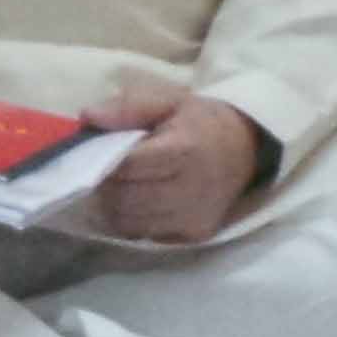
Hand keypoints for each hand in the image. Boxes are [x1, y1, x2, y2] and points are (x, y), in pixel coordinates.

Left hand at [78, 79, 262, 243]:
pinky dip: (132, 221)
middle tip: (106, 172)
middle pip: (124, 197)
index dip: (104, 161)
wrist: (247, 148)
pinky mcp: (195, 234)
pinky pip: (144, 235)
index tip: (96, 154)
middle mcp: (192, 188)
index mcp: (185, 150)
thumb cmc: (200, 123)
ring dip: (114, 205)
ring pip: (129, 221)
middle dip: (106, 185)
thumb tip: (88, 115)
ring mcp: (194, 215)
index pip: (127, 166)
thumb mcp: (169, 100)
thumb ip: (128, 107)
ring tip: (122, 186)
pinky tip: (140, 202)